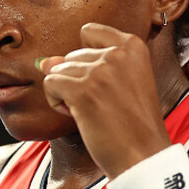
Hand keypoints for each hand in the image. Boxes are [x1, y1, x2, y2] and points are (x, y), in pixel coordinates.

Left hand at [39, 23, 171, 178]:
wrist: (143, 156)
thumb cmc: (132, 124)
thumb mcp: (117, 84)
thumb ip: (84, 65)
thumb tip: (44, 61)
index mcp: (134, 46)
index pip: (90, 31)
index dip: (87, 57)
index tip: (103, 81)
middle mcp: (118, 53)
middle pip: (72, 55)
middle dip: (77, 80)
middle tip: (103, 104)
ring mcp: (100, 70)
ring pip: (58, 70)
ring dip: (67, 93)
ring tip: (93, 111)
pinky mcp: (82, 90)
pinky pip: (50, 84)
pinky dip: (58, 102)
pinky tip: (79, 116)